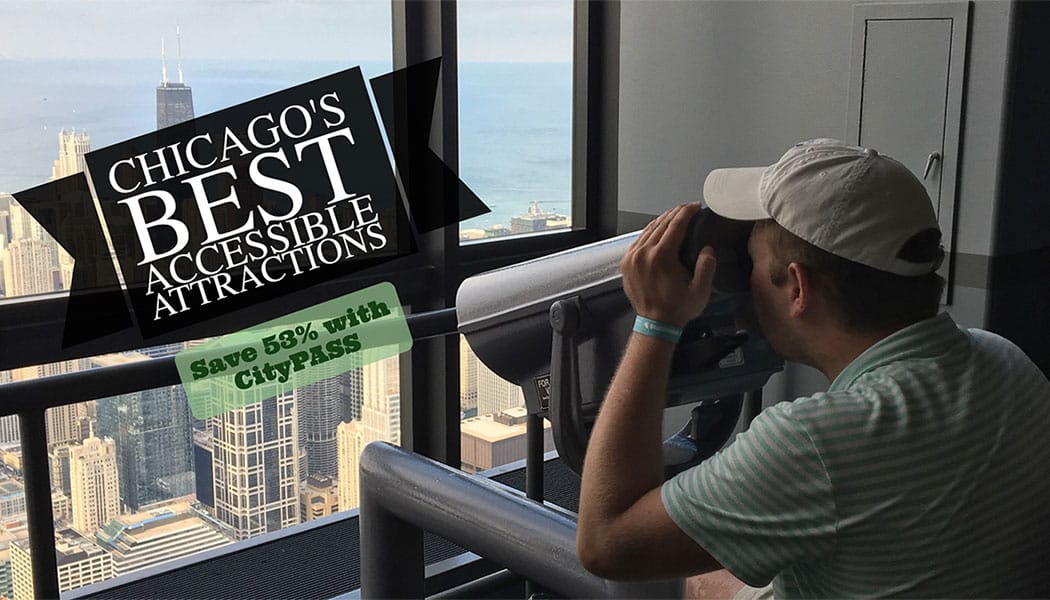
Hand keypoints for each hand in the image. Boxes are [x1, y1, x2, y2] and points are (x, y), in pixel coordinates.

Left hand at [620, 202, 717, 326]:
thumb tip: (707, 248)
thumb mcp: (700, 290)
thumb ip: (706, 266)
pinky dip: (650, 231)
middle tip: (688, 208)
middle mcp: (643, 253)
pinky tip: (659, 229)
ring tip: (676, 215)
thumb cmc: (677, 309)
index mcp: (661, 257)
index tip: (695, 207)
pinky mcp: (627, 263)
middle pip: (661, 224)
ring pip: (648, 230)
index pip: (675, 225)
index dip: (687, 213)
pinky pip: (639, 240)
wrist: (655, 324)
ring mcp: (632, 257)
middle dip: (676, 213)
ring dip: (663, 220)